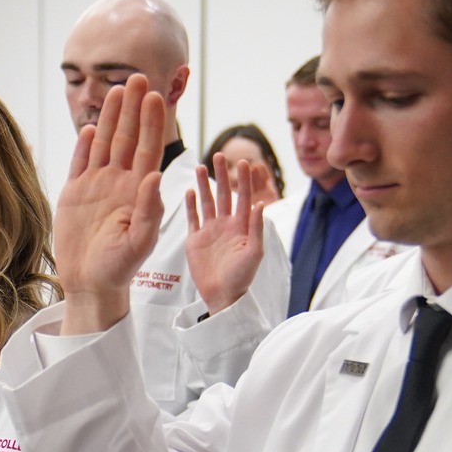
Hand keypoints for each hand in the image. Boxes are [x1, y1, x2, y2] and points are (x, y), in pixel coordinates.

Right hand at [54, 76, 168, 335]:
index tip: (157, 96)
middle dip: (134, 108)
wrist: (90, 284)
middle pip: (128, 138)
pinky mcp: (74, 195)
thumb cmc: (119, 269)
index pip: (148, 149)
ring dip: (111, 118)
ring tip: (118, 90)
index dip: (152, 122)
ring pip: (105, 144)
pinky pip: (80, 164)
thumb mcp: (139, 243)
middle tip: (140, 77)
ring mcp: (96, 187)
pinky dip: (84, 146)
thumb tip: (154, 177)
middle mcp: (119, 183)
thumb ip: (148, 210)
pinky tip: (89, 126)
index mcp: (138, 192)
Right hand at [186, 152, 269, 314]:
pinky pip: (193, 218)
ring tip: (201, 167)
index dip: (243, 180)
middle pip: (223, 194)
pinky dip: (191, 204)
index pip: (243, 197)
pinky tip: (190, 190)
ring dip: (204, 184)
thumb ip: (256, 227)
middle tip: (219, 155)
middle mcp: (226, 225)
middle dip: (222, 175)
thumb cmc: (242, 276)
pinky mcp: (195, 240)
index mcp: (242, 226)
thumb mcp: (255, 252)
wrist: (222, 295)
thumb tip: (261, 203)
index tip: (242, 162)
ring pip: (207, 202)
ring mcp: (210, 231)